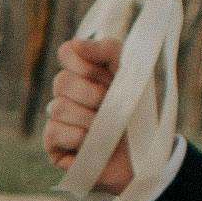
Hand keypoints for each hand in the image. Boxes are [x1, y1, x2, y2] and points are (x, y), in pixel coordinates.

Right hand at [44, 34, 125, 191]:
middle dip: (92, 95)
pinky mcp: (54, 145)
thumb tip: (75, 45)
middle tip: (111, 106)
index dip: (85, 64)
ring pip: (58, 108)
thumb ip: (108, 50)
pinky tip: (91, 143)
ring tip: (107, 129)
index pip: (67, 53)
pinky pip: (54, 132)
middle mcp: (67, 94)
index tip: (108, 77)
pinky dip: (76, 137)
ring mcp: (59, 119)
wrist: (147, 155)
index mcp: (84, 73)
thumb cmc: (140, 114)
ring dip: (89, 119)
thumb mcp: (132, 75)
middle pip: (62, 81)